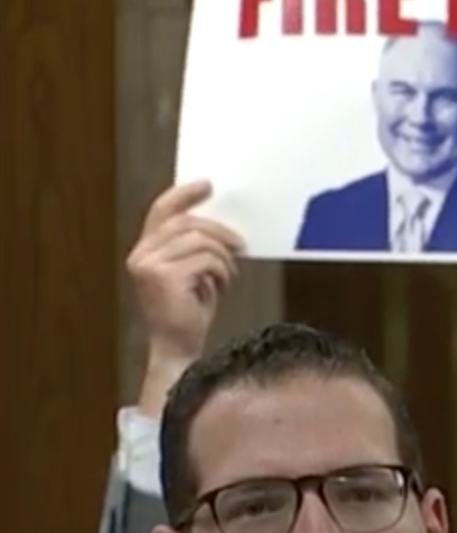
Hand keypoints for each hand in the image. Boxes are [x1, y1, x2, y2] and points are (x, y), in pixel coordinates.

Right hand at [125, 180, 240, 365]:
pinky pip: (205, 259)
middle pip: (186, 223)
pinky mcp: (163, 277)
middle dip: (219, 231)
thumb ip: (196, 247)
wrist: (178, 347)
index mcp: (145, 250)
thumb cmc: (188, 312)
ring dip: (223, 257)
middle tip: (240, 244)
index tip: (207, 185)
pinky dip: (222, 271)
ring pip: (200, 241)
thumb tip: (222, 226)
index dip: (184, 195)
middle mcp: (141, 255)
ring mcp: (149, 265)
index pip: (162, 211)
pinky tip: (221, 287)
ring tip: (227, 276)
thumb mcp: (193, 273)